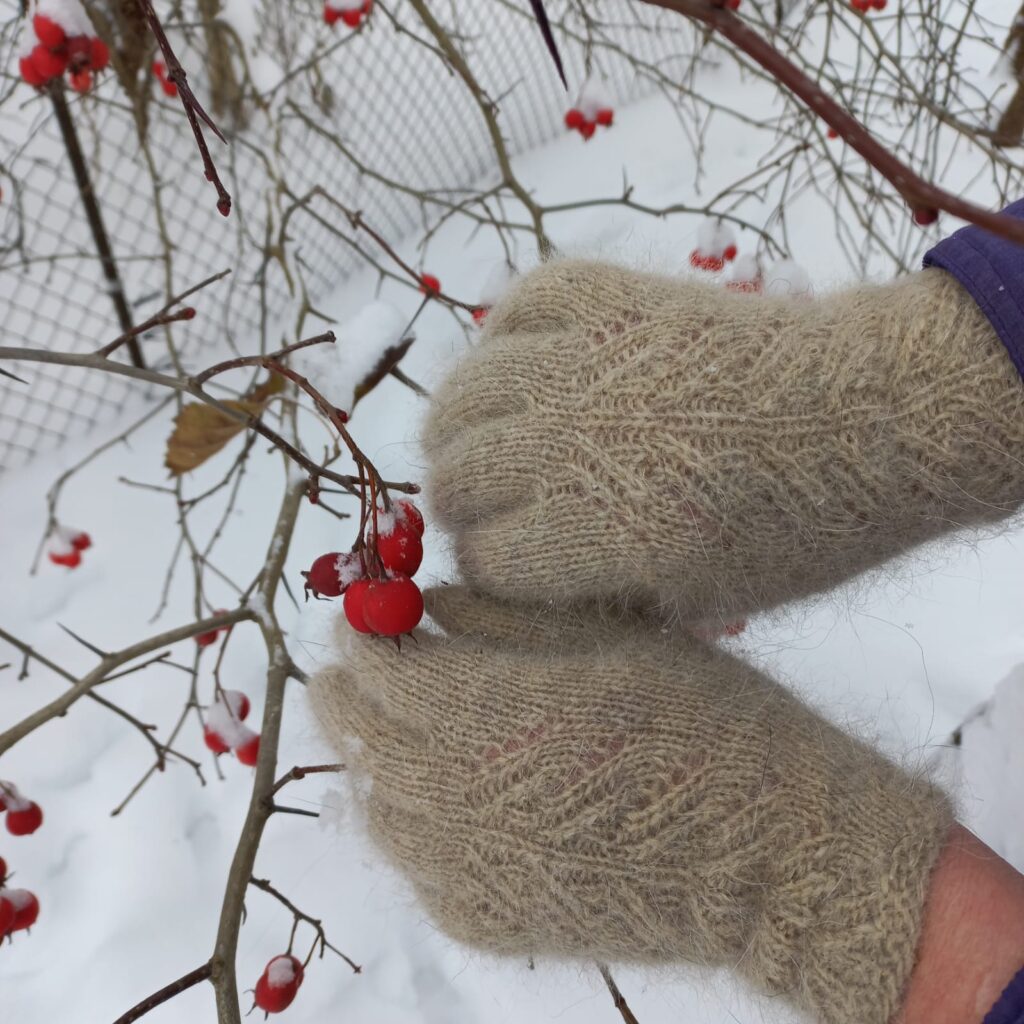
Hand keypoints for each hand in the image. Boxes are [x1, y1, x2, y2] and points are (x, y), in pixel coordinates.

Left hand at [310, 586, 951, 1023]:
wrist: (764, 854)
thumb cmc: (703, 722)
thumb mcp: (611, 639)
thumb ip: (505, 615)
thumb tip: (429, 600)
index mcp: (496, 716)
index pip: (383, 666)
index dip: (363, 630)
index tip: (363, 612)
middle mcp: (460, 799)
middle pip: (355, 734)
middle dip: (349, 687)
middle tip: (362, 658)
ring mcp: (463, 871)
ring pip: (372, 798)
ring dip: (373, 749)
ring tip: (400, 717)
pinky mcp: (478, 918)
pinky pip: (410, 855)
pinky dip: (408, 810)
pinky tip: (444, 785)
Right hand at [423, 261, 1023, 619]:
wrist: (869, 416)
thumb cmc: (793, 526)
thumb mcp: (692, 599)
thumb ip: (584, 591)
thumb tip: (496, 568)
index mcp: (606, 536)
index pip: (483, 561)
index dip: (491, 572)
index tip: (507, 566)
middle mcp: (579, 444)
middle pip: (454, 479)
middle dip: (460, 507)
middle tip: (485, 508)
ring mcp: (586, 362)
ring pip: (459, 398)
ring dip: (458, 431)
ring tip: (486, 444)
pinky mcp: (609, 296)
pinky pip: (512, 310)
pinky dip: (504, 342)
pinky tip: (526, 370)